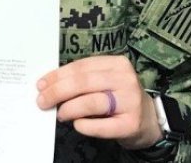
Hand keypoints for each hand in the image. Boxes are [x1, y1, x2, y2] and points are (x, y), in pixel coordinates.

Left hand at [36, 56, 161, 149]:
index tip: (41, 84)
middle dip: (57, 92)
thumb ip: (83, 80)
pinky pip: (100, 125)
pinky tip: (77, 124)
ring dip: (69, 108)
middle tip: (43, 101)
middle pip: (83, 83)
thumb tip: (49, 85)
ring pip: (91, 102)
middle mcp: (126, 80)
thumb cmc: (120, 98)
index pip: (81, 67)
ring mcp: (130, 102)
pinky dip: (84, 125)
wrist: (148, 120)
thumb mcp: (106, 81)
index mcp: (117, 64)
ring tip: (60, 114)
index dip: (57, 75)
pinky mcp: (131, 124)